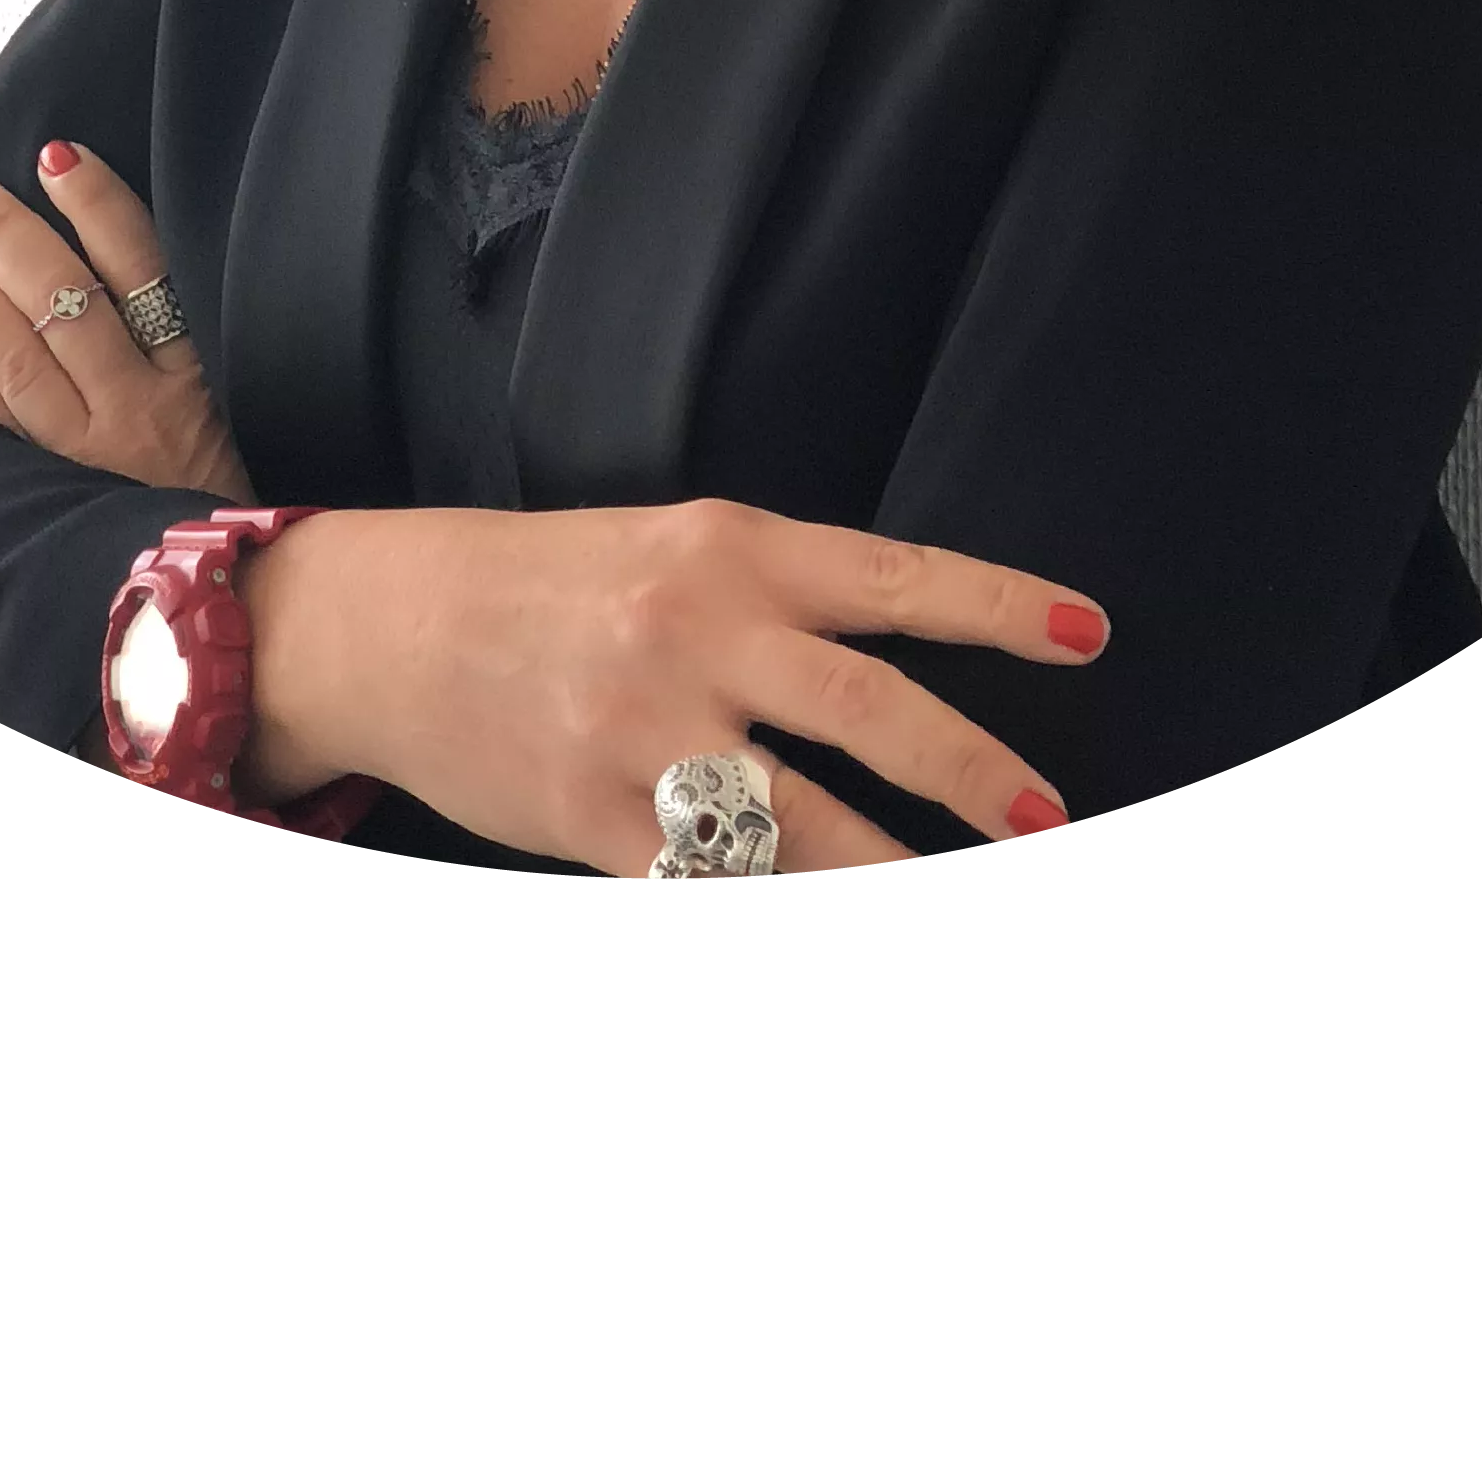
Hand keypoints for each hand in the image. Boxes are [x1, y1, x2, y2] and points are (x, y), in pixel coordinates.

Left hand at [0, 142, 257, 503]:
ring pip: (19, 356)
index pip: (139, 263)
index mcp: (196, 373)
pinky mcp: (52, 494)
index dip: (94, 201)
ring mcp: (88, 454)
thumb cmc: (240, 497)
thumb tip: (128, 263)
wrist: (235, 601)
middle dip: (10, 237)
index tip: (56, 155)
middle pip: (64, 300)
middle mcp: (139, 408)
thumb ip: (193, 344)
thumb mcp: (244, 411)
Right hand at [240, 497, 1107, 874]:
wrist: (392, 622)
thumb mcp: (670, 545)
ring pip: (802, 823)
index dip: (999, 608)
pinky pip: (711, 886)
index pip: (894, 578)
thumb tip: (904, 666)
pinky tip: (828, 935)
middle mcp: (697, 630)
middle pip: (870, 709)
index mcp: (729, 546)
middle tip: (1045, 818)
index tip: (1088, 635)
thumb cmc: (549, 581)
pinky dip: (775, 916)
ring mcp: (644, 731)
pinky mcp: (595, 818)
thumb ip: (779, 597)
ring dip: (895, 874)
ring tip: (964, 904)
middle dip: (973, 771)